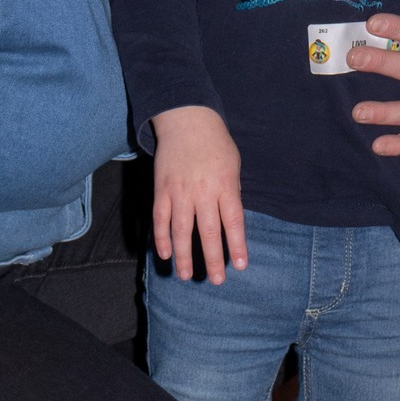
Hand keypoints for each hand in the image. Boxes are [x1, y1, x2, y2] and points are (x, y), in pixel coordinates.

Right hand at [152, 104, 247, 283]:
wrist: (187, 120)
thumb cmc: (216, 145)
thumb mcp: (233, 167)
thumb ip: (231, 195)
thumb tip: (229, 225)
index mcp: (225, 185)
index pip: (233, 222)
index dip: (236, 246)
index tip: (239, 266)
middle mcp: (202, 191)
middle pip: (208, 231)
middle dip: (212, 258)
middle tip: (217, 280)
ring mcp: (179, 191)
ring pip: (181, 230)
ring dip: (184, 255)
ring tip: (186, 275)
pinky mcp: (161, 189)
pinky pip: (160, 218)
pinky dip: (161, 237)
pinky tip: (164, 253)